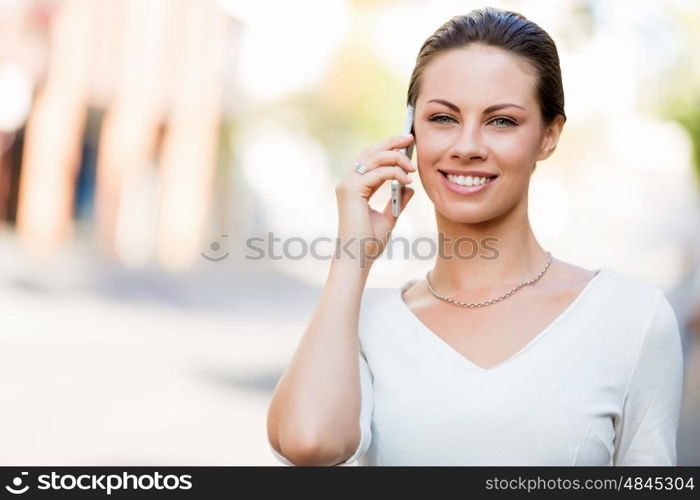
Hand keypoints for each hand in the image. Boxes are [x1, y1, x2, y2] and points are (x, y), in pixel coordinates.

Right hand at [334, 134, 415, 267]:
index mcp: (354, 187)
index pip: (370, 158)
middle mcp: (348, 182)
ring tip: (412, 166)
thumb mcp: (389, 218)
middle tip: (410, 138)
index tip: (406, 143)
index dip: (388, 147)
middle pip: (370, 152)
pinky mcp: (353, 191)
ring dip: (396, 158)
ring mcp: (348, 185)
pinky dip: (395, 173)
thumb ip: (397, 201)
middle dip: (391, 142)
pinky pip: (378, 173)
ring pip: (374, 158)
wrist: (358, 258)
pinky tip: (407, 180)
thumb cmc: (369, 243)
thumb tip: (409, 187)